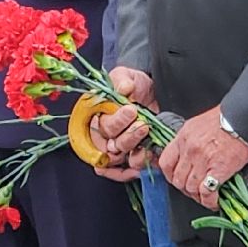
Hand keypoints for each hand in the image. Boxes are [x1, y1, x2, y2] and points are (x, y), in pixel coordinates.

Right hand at [93, 67, 158, 181]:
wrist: (151, 91)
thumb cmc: (133, 84)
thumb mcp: (126, 76)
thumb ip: (122, 79)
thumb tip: (124, 88)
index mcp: (97, 117)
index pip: (102, 127)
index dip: (117, 122)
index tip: (132, 109)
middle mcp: (104, 135)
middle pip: (110, 147)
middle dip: (128, 136)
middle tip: (143, 125)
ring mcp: (118, 147)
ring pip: (120, 159)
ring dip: (135, 151)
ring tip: (147, 138)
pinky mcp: (132, 154)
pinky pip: (127, 170)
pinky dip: (136, 167)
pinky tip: (147, 158)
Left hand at [157, 106, 247, 209]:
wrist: (243, 118)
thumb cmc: (224, 120)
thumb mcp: (197, 125)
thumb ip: (188, 141)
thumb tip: (185, 157)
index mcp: (183, 137)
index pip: (165, 163)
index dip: (170, 176)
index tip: (176, 180)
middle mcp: (190, 149)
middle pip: (178, 179)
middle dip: (185, 189)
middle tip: (194, 191)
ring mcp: (203, 160)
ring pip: (191, 188)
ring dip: (198, 196)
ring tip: (205, 197)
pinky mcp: (218, 169)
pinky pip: (207, 192)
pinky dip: (209, 201)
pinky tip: (214, 201)